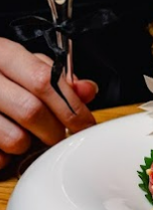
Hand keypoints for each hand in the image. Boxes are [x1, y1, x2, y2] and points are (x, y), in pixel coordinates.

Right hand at [0, 38, 97, 169]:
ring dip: (28, 144)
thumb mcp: (25, 65)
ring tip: (25, 135)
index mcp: (2, 53)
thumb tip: (87, 90)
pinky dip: (6, 156)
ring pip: (14, 138)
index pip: (44, 80)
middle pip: (31, 111)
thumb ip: (57, 77)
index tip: (85, 123)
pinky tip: (3, 143)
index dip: (71, 106)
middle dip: (54, 130)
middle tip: (58, 135)